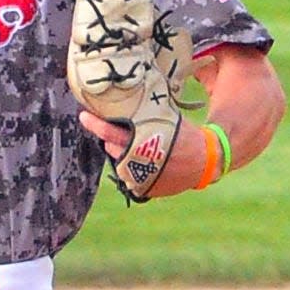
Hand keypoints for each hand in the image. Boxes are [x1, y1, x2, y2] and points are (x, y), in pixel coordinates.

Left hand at [79, 111, 214, 197]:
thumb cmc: (185, 136)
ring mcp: (140, 179)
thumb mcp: (166, 120)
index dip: (95, 124)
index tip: (84, 115)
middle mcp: (137, 163)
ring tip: (139, 147)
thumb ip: (144, 117)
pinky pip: (130, 177)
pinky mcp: (145, 190)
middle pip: (112, 148)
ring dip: (123, 155)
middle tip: (123, 132)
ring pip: (119, 164)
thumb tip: (125, 99)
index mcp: (142, 142)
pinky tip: (145, 161)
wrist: (205, 161)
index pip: (110, 133)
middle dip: (113, 140)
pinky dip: (133, 169)